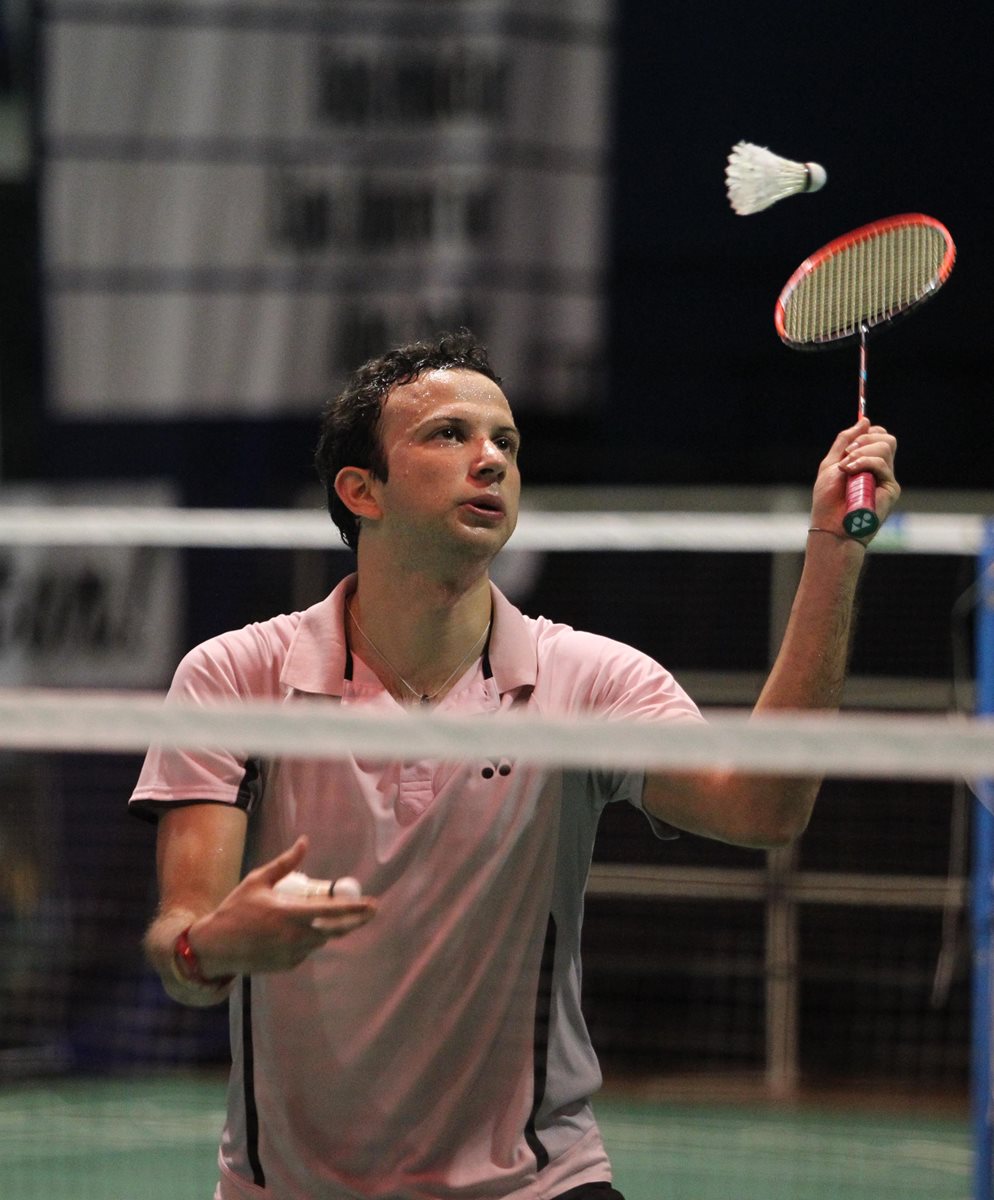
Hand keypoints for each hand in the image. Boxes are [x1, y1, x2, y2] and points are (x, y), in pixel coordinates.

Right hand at [188, 836, 376, 976]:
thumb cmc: (235, 909)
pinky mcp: (287, 965)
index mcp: (290, 914)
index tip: (373, 904)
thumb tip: (304, 842)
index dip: (355, 909)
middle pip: (335, 931)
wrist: (215, 946)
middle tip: (369, 912)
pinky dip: (307, 940)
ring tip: (324, 917)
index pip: (331, 912)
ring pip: (321, 940)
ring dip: (328, 929)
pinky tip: (293, 932)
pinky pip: (306, 950)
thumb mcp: (258, 880)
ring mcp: (292, 954)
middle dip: (354, 921)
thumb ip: (285, 863)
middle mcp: (295, 937)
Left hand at [810, 418, 899, 541]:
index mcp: (866, 463)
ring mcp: (886, 478)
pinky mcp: (891, 488)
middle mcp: (879, 470)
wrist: (830, 525)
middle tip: (847, 454)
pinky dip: (864, 462)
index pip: (878, 437)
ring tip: (846, 468)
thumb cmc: (828, 500)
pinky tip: (850, 472)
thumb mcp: (831, 464)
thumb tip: (864, 420)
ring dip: (861, 452)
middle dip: (864, 439)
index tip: (850, 443)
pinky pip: (881, 463)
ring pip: (885, 446)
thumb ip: (845, 441)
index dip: (867, 433)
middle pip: (886, 439)